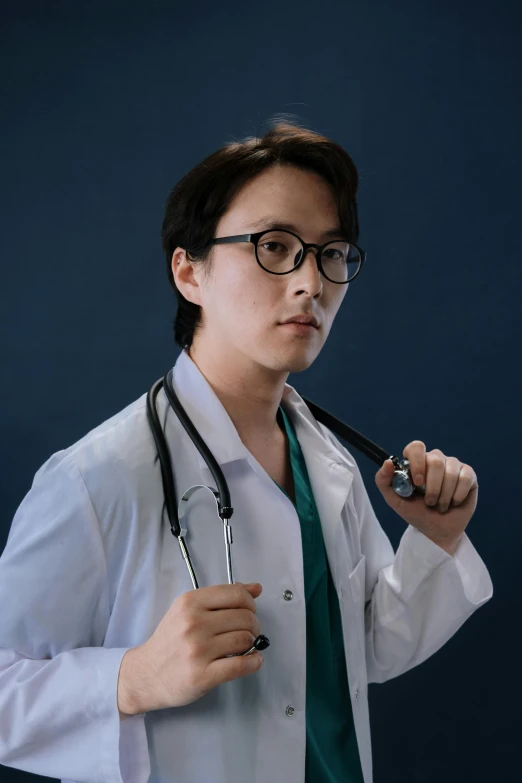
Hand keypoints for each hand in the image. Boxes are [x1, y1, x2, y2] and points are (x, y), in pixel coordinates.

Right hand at [117, 582, 263, 715]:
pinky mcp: (202, 676)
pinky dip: (254, 662)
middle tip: (247, 632)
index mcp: (190, 602)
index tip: (248, 611)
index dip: (250, 602)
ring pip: (245, 639)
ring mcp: (197, 650)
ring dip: (252, 643)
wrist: (146, 674)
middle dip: (253, 625)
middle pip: (245, 617)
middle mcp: (193, 623)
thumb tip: (256, 588)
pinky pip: (241, 665)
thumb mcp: (188, 610)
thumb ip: (222, 597)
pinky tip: (252, 660)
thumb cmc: (170, 641)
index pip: (236, 594)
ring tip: (244, 646)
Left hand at [375, 441, 478, 553]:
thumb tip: (388, 462)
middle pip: (436, 460)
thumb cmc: (415, 512)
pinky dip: (458, 494)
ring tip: (440, 505)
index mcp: (416, 461)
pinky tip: (454, 502)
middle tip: (429, 502)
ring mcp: (452, 465)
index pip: (416, 447)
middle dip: (432, 486)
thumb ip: (383, 481)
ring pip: (451, 470)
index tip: (418, 483)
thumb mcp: (394, 500)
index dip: (417, 463)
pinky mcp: (468, 474)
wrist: (437, 530)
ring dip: (444, 494)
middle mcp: (435, 459)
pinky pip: (466, 477)